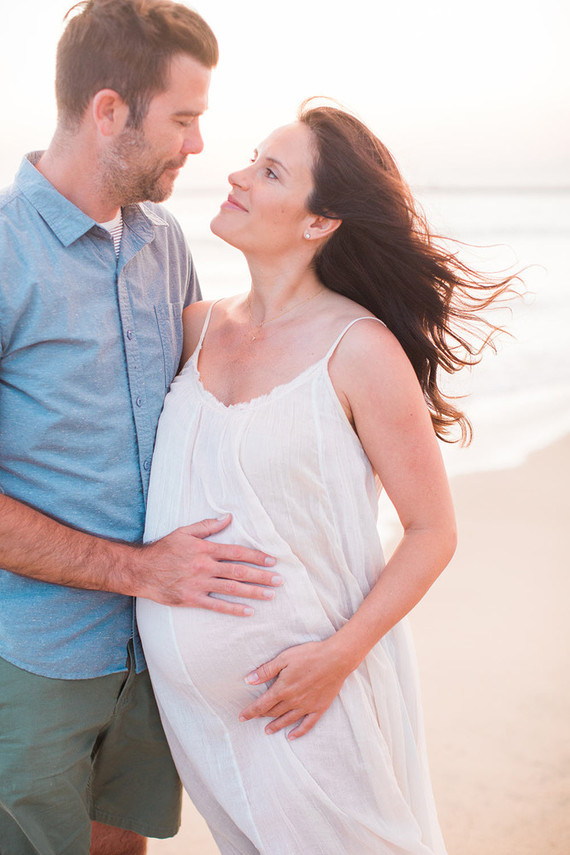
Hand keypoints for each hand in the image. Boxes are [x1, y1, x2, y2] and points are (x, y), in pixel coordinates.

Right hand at [135, 514, 281, 613]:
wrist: (142, 570)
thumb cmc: (164, 549)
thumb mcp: (184, 532)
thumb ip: (207, 526)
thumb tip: (228, 517)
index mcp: (205, 549)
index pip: (237, 552)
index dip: (257, 556)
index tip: (272, 561)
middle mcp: (205, 566)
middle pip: (239, 571)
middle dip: (261, 575)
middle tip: (279, 580)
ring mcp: (199, 584)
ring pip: (232, 589)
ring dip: (253, 592)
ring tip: (271, 595)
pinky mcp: (192, 599)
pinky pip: (217, 605)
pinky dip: (233, 609)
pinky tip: (248, 611)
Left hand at [239, 638, 349, 738]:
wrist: (336, 659)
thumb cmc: (309, 655)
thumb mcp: (284, 658)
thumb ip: (266, 671)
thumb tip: (248, 680)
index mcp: (282, 689)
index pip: (261, 705)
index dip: (250, 712)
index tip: (241, 717)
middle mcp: (293, 701)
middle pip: (273, 712)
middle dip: (262, 716)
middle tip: (253, 719)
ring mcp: (306, 706)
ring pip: (287, 720)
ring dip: (276, 726)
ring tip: (267, 731)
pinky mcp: (319, 708)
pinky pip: (307, 725)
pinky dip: (298, 732)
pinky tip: (291, 736)